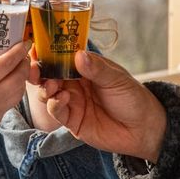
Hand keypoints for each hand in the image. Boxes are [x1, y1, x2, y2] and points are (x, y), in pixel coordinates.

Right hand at [0, 34, 29, 151]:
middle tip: (23, 56)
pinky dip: (11, 94)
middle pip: (19, 77)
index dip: (19, 51)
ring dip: (21, 80)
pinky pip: (9, 105)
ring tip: (16, 71)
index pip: (7, 63)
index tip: (24, 43)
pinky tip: (4, 88)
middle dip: (24, 65)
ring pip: (18, 93)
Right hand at [39, 51, 166, 161]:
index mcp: (85, 67)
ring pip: (48, 93)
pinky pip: (56, 111)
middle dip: (40, 72)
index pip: (61, 56)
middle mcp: (75, 83)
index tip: (36, 49)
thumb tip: (78, 55)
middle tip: (36, 71)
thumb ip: (96, 69)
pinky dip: (54, 104)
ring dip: (45, 88)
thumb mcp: (116, 79)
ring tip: (53, 87)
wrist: (143, 129)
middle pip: (49, 75)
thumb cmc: (133, 98)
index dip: (48, 52)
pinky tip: (63, 99)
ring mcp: (72, 101)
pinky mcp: (72, 121)